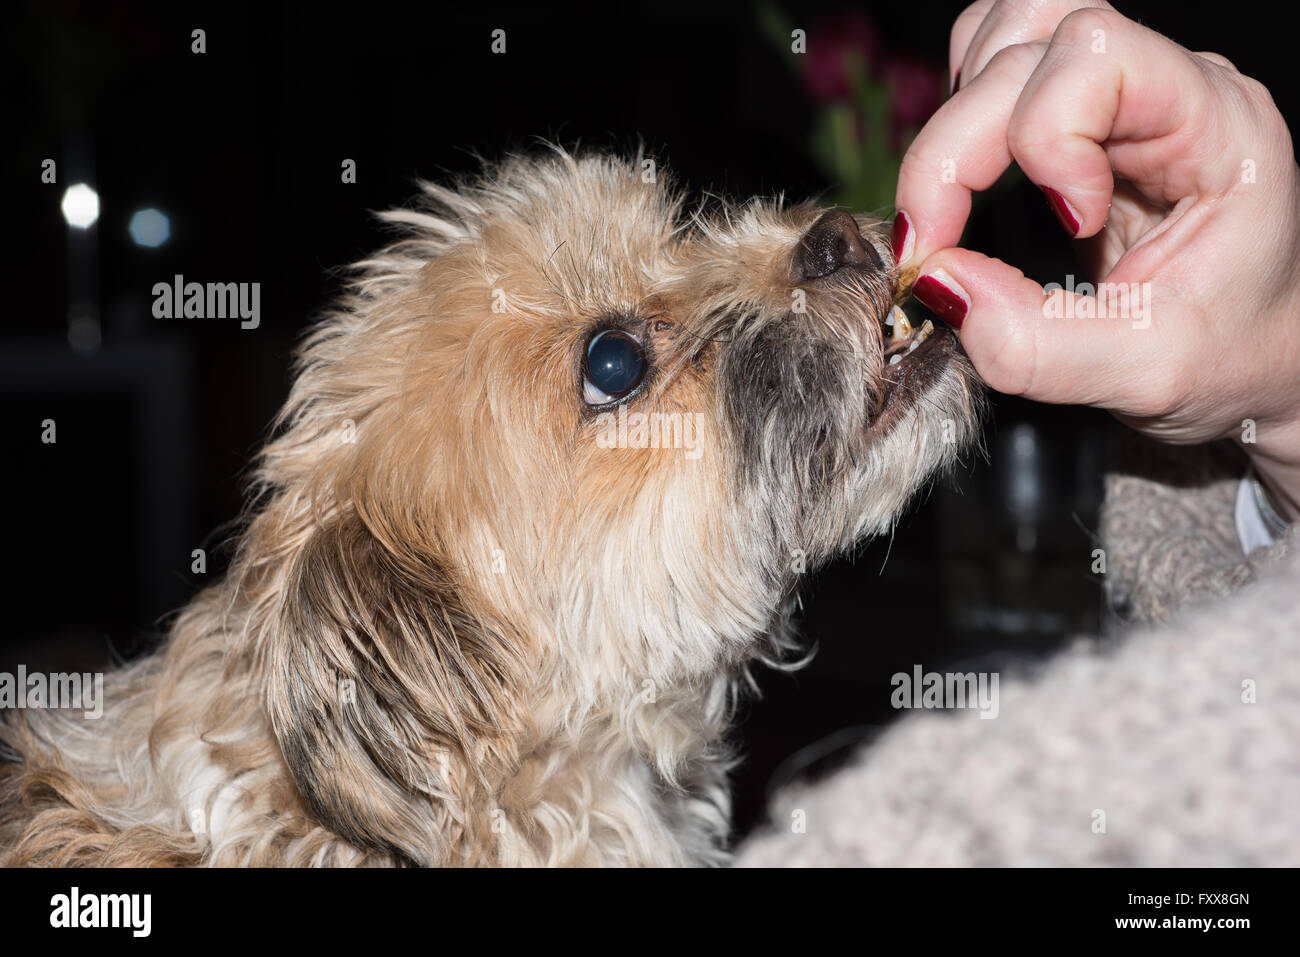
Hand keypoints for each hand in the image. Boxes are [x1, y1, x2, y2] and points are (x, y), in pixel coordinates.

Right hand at [894, 1, 1299, 517]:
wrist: (1243, 352)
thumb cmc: (1225, 352)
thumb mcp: (1146, 374)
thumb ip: (1040, 344)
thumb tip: (939, 283)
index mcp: (1217, 126)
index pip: (1099, 58)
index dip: (1046, 140)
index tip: (1063, 229)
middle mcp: (1166, 86)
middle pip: (1022, 51)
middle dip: (954, 152)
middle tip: (930, 246)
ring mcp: (1116, 89)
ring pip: (1000, 35)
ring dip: (957, 120)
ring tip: (959, 205)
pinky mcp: (1073, 106)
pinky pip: (988, 62)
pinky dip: (958, 115)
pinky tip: (973, 182)